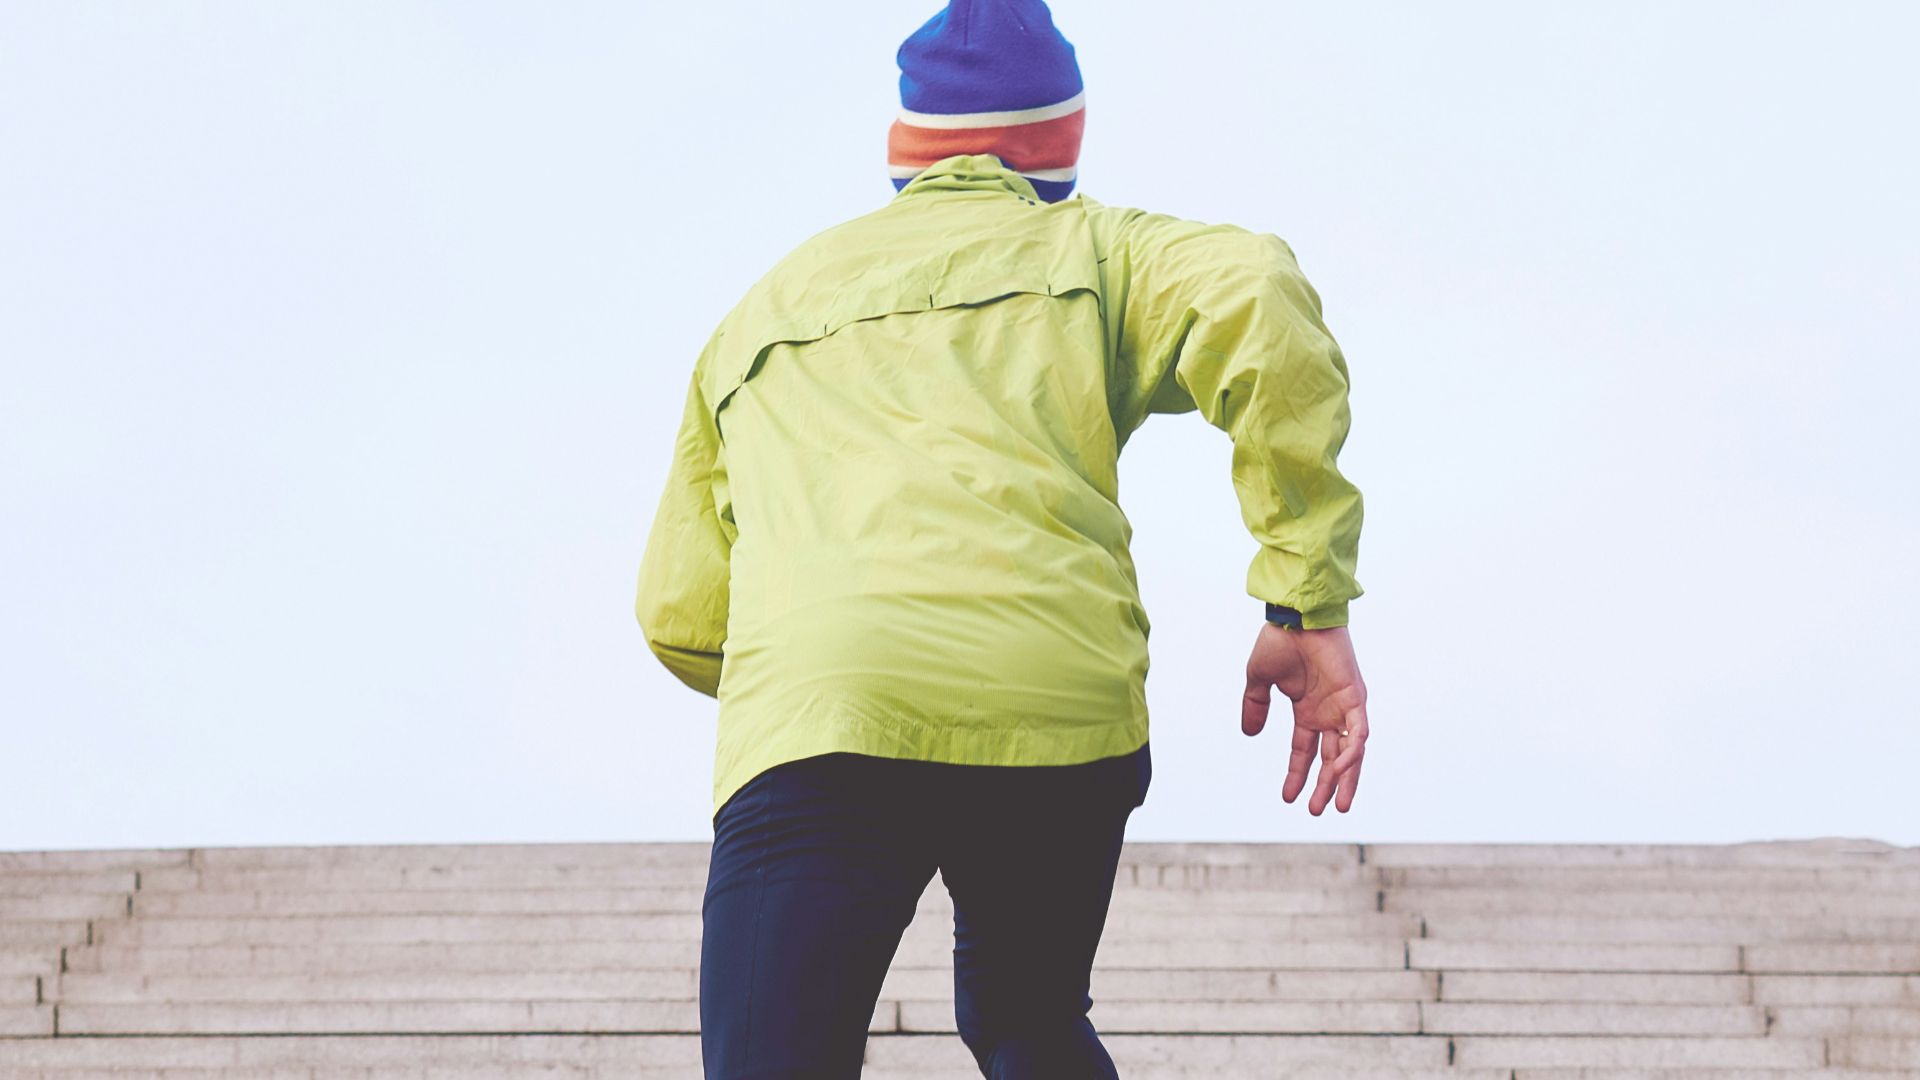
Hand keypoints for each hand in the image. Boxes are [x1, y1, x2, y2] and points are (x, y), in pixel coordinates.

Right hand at [1242, 621, 1368, 813]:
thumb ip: (1255, 707)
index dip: (1297, 773)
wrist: (1295, 616)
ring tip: (1338, 806)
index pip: (1305, 750)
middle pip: (1331, 758)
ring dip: (1345, 779)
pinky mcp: (1356, 697)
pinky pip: (1359, 733)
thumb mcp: (1259, 680)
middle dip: (1324, 785)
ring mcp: (1344, 706)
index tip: (1287, 797)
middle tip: (1315, 810)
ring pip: (1350, 752)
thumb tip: (1249, 733)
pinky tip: (1340, 772)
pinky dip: (1353, 753)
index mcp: (1308, 709)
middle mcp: (1328, 712)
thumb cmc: (1280, 640)